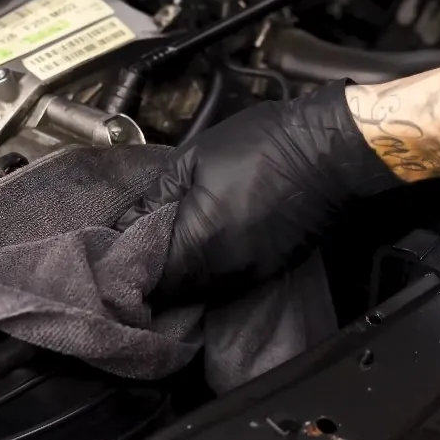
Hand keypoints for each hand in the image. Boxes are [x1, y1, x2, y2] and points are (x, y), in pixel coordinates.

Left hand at [117, 81, 400, 306]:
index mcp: (199, 242)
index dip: (127, 274)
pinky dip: (206, 274)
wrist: (328, 149)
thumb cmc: (263, 145)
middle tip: (131, 258)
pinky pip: (226, 284)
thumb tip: (126, 222)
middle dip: (150, 280)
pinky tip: (197, 251)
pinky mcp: (268, 270)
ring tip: (160, 253)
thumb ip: (156, 196)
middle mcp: (225, 270)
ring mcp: (250, 274)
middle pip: (173, 293)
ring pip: (200, 292)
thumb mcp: (194, 159)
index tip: (111, 261)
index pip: (150, 281)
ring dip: (178, 279)